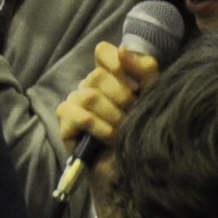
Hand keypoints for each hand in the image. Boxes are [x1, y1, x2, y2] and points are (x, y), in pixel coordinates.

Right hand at [49, 42, 160, 177]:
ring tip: (121, 131)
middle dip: (121, 99)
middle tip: (132, 116)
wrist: (134, 169)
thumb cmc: (143, 131)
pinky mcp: (65, 123)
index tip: (134, 85)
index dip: (117, 64)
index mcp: (111, 75)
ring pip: (88, 95)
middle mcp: (90, 85)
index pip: (103, 52)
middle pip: (98, 76)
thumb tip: (123, 49)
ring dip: (110, 116)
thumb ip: (143, 70)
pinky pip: (75, 113)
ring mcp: (75, 103)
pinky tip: (107, 138)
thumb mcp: (152, 96)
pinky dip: (96, 126)